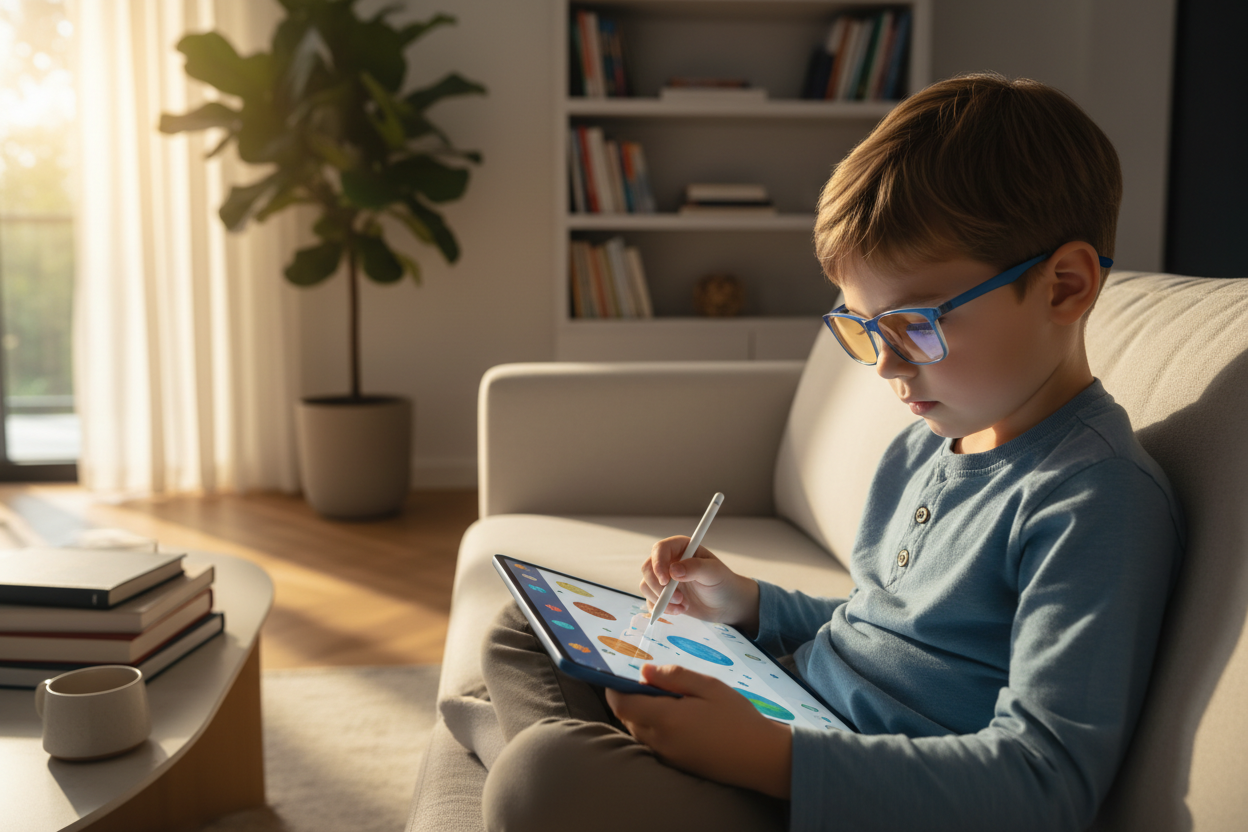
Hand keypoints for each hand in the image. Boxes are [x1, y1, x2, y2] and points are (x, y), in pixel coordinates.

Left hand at [605, 664, 791, 798]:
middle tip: (652, 684)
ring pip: (638, 732)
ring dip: (642, 714)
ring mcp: (667, 756)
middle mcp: (660, 741)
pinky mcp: (675, 765)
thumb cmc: (737, 717)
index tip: (618, 676)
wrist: (760, 757)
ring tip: (668, 700)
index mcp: (666, 718)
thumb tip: (644, 671)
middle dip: (630, 700)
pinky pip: (652, 744)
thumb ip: (674, 676)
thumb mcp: (708, 686)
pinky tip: (677, 720)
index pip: (622, 704)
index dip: (614, 689)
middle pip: (627, 718)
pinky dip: (653, 729)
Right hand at [640, 536, 759, 631]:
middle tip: (679, 598)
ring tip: (683, 605)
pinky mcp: (662, 595)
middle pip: (648, 569)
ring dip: (661, 599)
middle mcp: (669, 561)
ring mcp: (664, 578)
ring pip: (646, 585)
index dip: (658, 564)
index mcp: (681, 548)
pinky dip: (662, 608)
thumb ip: (695, 568)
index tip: (665, 581)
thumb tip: (673, 571)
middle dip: (659, 587)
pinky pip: (650, 600)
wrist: (726, 604)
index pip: (659, 550)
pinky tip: (680, 611)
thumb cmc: (723, 583)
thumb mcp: (714, 572)